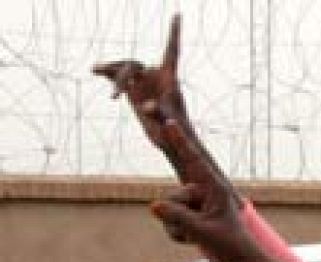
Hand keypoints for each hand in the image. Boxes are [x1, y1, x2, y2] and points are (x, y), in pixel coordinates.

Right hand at [93, 14, 189, 160]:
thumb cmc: (176, 133)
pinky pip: (119, 77)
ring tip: (95, 71)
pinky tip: (95, 71)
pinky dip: (108, 73)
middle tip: (113, 95)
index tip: (178, 14)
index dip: (174, 32)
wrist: (171, 141)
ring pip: (124, 69)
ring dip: (109, 70)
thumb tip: (146, 105)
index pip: (171, 51)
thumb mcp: (168, 125)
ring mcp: (143, 83)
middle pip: (134, 65)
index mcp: (170, 79)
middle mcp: (156, 77)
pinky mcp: (134, 91)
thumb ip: (159, 113)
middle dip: (120, 74)